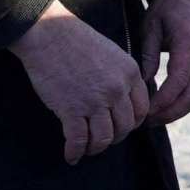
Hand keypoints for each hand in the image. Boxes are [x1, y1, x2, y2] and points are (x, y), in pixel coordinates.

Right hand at [14, 3, 151, 163]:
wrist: (47, 33)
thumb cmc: (76, 41)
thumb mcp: (112, 53)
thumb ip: (122, 76)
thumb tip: (123, 101)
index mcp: (130, 73)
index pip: (141, 109)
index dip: (132, 123)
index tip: (121, 127)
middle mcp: (117, 89)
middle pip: (125, 127)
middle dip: (115, 138)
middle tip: (103, 140)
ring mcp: (95, 101)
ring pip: (104, 138)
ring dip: (96, 148)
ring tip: (87, 149)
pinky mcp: (71, 110)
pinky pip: (78, 140)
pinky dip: (74, 152)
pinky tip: (71, 156)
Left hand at [139, 0, 189, 125]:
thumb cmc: (167, 8)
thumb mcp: (151, 26)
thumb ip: (147, 56)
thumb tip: (142, 86)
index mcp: (189, 43)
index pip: (178, 81)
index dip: (161, 101)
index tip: (143, 111)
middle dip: (169, 114)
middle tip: (145, 122)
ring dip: (176, 112)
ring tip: (152, 118)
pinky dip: (182, 103)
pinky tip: (163, 106)